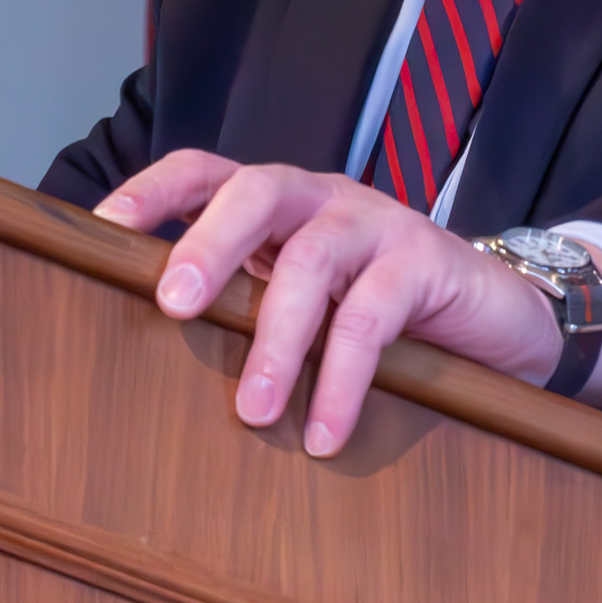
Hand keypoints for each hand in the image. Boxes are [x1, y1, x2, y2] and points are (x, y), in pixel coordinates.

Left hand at [93, 150, 601, 454]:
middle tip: (171, 305)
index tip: (102, 229)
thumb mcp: (309, 299)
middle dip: (207, 244)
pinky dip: (343, 377)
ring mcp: (375, 222)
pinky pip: (373, 317)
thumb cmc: (381, 311)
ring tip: (253, 410)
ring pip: (312, 261)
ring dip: (277, 340)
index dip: (154, 191)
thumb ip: (250, 302)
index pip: (206, 171)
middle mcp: (321, 197)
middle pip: (252, 193)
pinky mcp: (425, 260)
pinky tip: (324, 431)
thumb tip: (149, 356)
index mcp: (280, 201)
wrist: (499, 317)